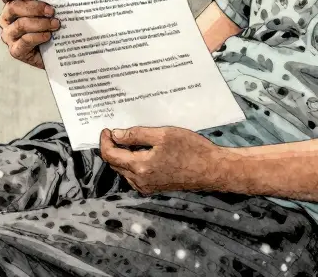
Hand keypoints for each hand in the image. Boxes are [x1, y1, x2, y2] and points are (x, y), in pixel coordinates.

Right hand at [0, 0, 60, 69]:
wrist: (59, 51)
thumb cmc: (54, 25)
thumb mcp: (52, 7)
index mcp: (13, 2)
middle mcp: (7, 18)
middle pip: (13, 7)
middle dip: (34, 7)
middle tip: (51, 11)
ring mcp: (9, 35)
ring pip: (20, 24)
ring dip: (40, 23)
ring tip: (55, 24)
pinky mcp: (16, 50)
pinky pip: (25, 41)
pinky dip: (38, 37)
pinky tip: (48, 36)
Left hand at [99, 126, 228, 194]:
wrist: (212, 169)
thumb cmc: (191, 149)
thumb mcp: (163, 134)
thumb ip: (136, 135)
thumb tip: (115, 135)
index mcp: (140, 167)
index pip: (110, 156)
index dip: (105, 142)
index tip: (106, 129)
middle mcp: (140, 181)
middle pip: (115, 164)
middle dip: (112, 148)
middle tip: (116, 132)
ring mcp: (148, 186)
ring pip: (125, 171)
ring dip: (122, 156)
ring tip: (128, 140)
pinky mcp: (155, 187)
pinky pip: (135, 176)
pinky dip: (132, 163)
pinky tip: (140, 152)